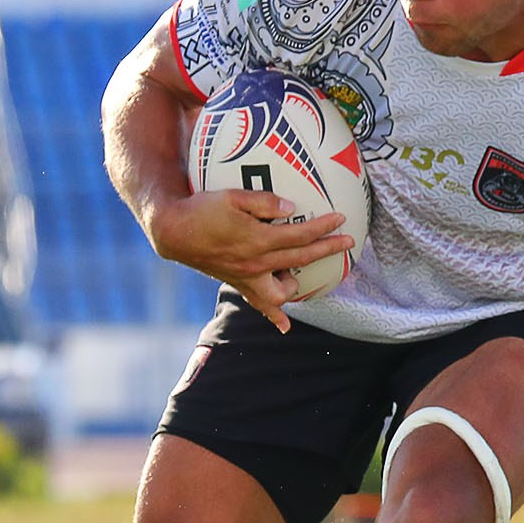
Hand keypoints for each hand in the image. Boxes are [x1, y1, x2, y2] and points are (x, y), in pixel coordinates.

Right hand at [146, 189, 354, 333]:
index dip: (323, 228)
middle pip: (301, 259)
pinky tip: (285, 325)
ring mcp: (248, 278)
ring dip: (299, 286)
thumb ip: (264, 202)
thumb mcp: (232, 196)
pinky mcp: (238, 284)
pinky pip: (259, 305)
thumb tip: (291, 206)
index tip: (341, 220)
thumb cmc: (202, 209)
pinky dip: (274, 316)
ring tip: (309, 276)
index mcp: (258, 240)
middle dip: (327, 250)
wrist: (174, 233)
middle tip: (348, 243)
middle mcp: (256, 264)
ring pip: (283, 291)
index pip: (299, 235)